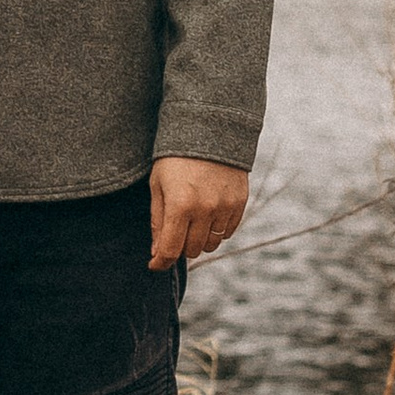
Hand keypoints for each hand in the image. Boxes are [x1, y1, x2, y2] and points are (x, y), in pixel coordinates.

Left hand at [149, 155, 248, 270]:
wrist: (209, 129)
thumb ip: (158, 220)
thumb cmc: (175, 158)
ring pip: (211, 244)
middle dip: (180, 246)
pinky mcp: (239, 203)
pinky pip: (227, 232)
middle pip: (192, 250)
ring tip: (191, 220)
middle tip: (174, 231)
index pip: (170, 249)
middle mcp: (205, 209)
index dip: (160, 262)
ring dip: (199, 239)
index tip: (154, 265)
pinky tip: (207, 214)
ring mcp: (225, 207)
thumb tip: (157, 253)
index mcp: (180, 205)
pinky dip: (216, 230)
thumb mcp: (158, 185)